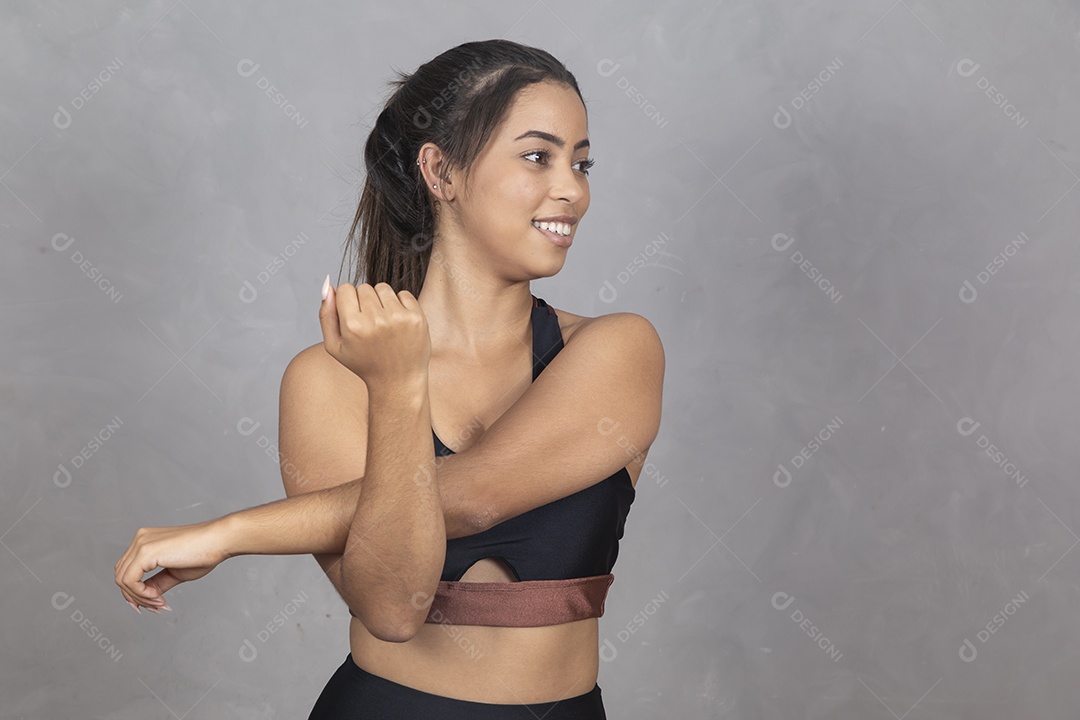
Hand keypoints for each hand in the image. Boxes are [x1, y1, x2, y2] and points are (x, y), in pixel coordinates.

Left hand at [114, 518, 231, 612]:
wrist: (218, 541)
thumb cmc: (203, 553)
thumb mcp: (174, 572)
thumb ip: (157, 583)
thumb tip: (147, 597)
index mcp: (146, 540)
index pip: (128, 570)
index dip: (136, 592)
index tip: (154, 604)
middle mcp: (140, 539)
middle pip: (121, 575)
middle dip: (136, 597)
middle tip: (157, 606)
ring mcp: (141, 544)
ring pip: (122, 580)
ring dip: (140, 597)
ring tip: (160, 602)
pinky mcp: (145, 552)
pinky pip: (129, 581)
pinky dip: (140, 594)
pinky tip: (157, 597)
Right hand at [319, 279, 429, 386]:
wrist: (398, 381)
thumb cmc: (364, 363)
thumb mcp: (335, 346)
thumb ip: (326, 314)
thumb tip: (327, 285)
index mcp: (353, 326)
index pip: (345, 288)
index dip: (347, 301)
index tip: (353, 316)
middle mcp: (376, 320)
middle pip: (364, 287)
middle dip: (364, 301)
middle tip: (369, 324)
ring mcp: (398, 318)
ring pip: (383, 288)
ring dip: (382, 300)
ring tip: (383, 322)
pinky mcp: (416, 318)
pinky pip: (404, 294)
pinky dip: (400, 304)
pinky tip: (398, 323)